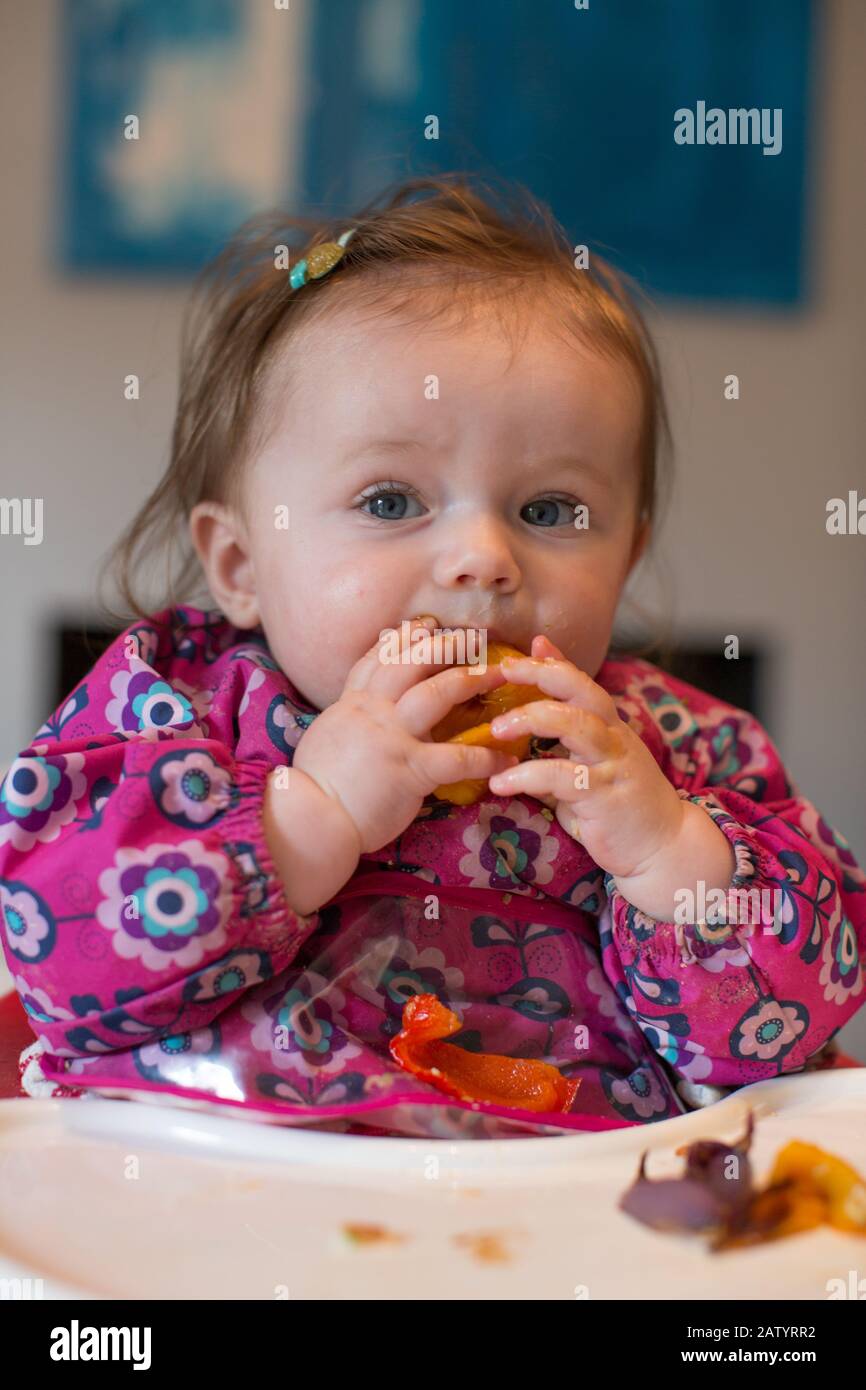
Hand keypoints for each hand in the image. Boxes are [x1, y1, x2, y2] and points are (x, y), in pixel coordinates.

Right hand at [290, 617, 520, 854]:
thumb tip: (359, 714)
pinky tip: (505, 757)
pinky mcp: (410, 770)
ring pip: (435, 693)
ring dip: (471, 679)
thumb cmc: (317, 787)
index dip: (404, 639)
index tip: (427, 625)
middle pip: (412, 663)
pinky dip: (485, 757)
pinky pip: (456, 758)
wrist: (310, 819)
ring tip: (500, 673)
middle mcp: (373, 712)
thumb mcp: (327, 737)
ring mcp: (392, 738)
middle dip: (446, 645)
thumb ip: (349, 720)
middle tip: (476, 637)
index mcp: (353, 705)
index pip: (379, 660)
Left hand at [486, 636, 732, 910]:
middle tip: (503, 673)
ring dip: (531, 719)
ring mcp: (612, 765)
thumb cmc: (616, 805)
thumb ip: (559, 740)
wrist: (662, 847)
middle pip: (581, 691)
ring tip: (495, 730)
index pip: (580, 682)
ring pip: (575, 725)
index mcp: (609, 727)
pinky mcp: (604, 796)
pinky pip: (561, 776)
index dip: (550, 663)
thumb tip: (520, 719)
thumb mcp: (587, 765)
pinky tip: (499, 784)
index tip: (515, 656)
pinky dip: (525, 776)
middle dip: (542, 675)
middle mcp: (614, 738)